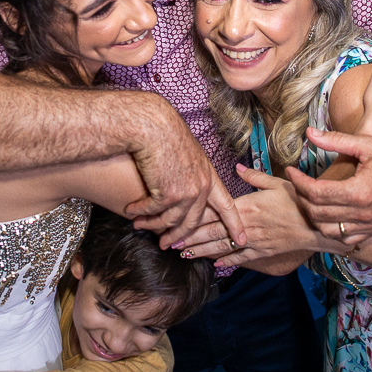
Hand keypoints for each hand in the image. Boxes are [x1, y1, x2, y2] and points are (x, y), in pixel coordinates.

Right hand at [125, 107, 245, 248]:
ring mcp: (186, 192)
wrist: (154, 126)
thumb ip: (192, 173)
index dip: (235, 225)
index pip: (227, 206)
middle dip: (179, 237)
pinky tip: (130, 210)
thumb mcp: (189, 153)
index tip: (241, 241)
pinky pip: (152, 211)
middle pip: (193, 222)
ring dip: (152, 226)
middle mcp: (201, 187)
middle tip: (167, 245)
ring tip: (139, 226)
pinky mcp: (168, 195)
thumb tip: (186, 188)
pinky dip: (139, 213)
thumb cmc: (167, 134)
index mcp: (209, 177)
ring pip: (170, 221)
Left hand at [178, 165, 350, 267]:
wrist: (318, 225)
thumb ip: (254, 177)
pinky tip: (215, 265)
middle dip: (190, 238)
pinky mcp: (264, 252)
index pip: (214, 214)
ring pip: (223, 248)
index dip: (193, 218)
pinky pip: (242, 258)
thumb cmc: (298, 201)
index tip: (176, 220)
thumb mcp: (276, 183)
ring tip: (185, 254)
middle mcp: (246, 226)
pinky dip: (228, 262)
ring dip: (202, 251)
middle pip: (212, 233)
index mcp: (247, 206)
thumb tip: (236, 167)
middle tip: (170, 242)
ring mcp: (254, 241)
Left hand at [286, 128, 371, 241]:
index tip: (291, 170)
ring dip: (314, 216)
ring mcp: (370, 225)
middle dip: (301, 197)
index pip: (316, 193)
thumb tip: (309, 132)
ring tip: (310, 197)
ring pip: (327, 230)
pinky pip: (345, 238)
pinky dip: (331, 228)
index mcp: (360, 192)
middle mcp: (364, 214)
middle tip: (297, 182)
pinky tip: (328, 212)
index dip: (298, 181)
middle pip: (317, 213)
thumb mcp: (368, 144)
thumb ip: (336, 140)